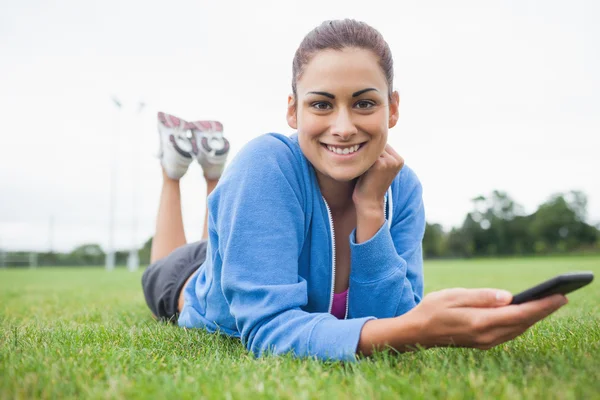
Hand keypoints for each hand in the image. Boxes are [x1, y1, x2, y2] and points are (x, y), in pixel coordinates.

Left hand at [352, 144, 403, 211]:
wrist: (369, 202)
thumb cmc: (370, 185)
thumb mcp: (378, 168)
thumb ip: (378, 154)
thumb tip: (368, 137)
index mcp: (399, 159)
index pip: (382, 144)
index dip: (371, 150)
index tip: (364, 160)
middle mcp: (397, 159)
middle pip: (377, 144)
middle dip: (367, 150)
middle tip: (360, 163)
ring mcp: (390, 161)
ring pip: (371, 148)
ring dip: (363, 154)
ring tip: (359, 166)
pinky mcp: (380, 164)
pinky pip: (366, 153)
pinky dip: (359, 159)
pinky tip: (357, 167)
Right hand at [405, 288, 566, 349]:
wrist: (417, 332)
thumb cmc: (432, 309)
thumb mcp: (453, 295)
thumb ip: (481, 296)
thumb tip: (508, 296)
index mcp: (479, 322)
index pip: (519, 314)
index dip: (541, 306)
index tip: (559, 297)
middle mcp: (486, 336)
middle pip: (523, 323)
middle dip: (543, 311)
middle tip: (561, 297)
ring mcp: (485, 342)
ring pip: (518, 330)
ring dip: (534, 318)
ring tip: (548, 304)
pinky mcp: (483, 342)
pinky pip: (509, 333)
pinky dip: (521, 323)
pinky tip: (526, 314)